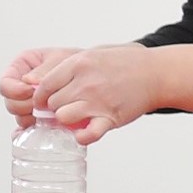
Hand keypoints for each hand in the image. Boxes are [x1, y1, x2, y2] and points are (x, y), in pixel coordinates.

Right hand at [0, 47, 81, 128]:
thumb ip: (45, 70)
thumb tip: (27, 81)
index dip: (13, 90)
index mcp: (22, 67)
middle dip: (24, 106)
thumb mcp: (61, 59)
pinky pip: (27, 130)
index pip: (5, 83)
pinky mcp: (39, 119)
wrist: (95, 76)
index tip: (28, 91)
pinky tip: (34, 132)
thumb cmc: (77, 63)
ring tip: (46, 114)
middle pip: (10, 103)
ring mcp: (30, 105)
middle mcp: (22, 87)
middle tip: (40, 104)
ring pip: (19, 117)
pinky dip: (29, 133)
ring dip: (30, 118)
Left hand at [26, 44, 158, 144]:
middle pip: (52, 103)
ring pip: (63, 117)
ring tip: (74, 118)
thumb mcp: (93, 54)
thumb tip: (38, 79)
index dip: (40, 96)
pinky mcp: (109, 118)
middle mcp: (85, 83)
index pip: (44, 85)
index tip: (42, 101)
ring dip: (65, 121)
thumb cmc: (124, 63)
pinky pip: (86, 135)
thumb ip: (68, 66)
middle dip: (54, 108)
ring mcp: (97, 101)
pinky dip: (81, 137)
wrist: (154, 74)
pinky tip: (83, 133)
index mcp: (79, 64)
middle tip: (62, 109)